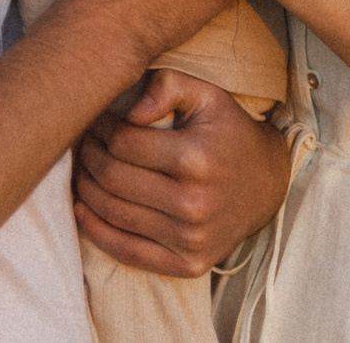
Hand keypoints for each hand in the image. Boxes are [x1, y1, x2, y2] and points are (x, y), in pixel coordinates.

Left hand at [74, 70, 292, 275]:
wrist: (266, 184)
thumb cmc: (229, 133)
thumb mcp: (207, 95)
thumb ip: (168, 86)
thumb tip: (129, 111)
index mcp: (195, 158)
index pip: (123, 144)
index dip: (101, 130)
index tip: (95, 122)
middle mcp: (193, 203)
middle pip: (113, 179)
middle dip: (88, 157)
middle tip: (83, 144)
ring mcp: (190, 239)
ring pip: (113, 214)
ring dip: (87, 190)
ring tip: (83, 170)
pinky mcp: (187, 264)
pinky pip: (126, 251)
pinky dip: (96, 231)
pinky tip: (83, 209)